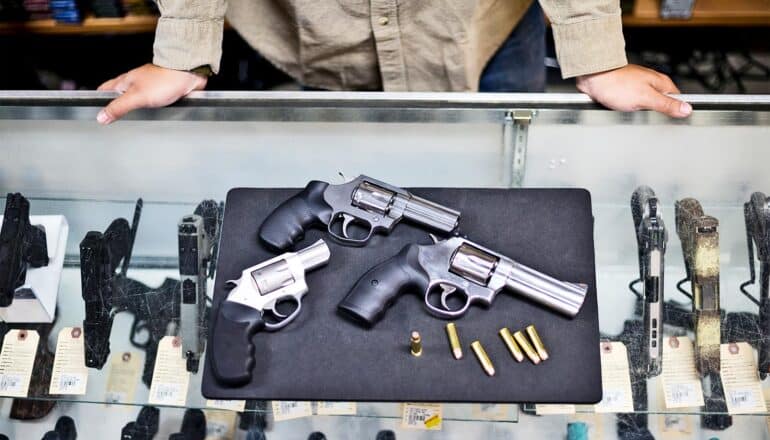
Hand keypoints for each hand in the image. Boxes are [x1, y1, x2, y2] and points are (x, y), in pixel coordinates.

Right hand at [97, 64, 207, 123]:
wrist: (188, 75)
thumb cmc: (164, 81)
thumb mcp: (136, 97)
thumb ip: (119, 107)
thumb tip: (101, 117)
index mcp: (125, 81)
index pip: (105, 89)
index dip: (99, 99)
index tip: (94, 109)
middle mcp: (136, 82)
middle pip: (119, 94)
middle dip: (114, 104)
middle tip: (109, 116)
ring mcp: (149, 86)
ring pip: (136, 97)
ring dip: (132, 106)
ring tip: (127, 118)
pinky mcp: (162, 90)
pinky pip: (151, 100)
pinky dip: (148, 107)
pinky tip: (150, 113)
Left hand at [576, 64, 691, 117]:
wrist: (592, 77)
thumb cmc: (616, 83)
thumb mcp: (646, 98)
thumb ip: (666, 104)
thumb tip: (686, 109)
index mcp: (661, 83)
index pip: (678, 99)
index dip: (678, 111)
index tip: (676, 122)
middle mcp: (650, 84)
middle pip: (662, 103)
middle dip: (658, 114)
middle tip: (652, 120)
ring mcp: (637, 88)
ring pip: (646, 106)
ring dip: (641, 113)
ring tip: (634, 116)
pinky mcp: (624, 92)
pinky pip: (631, 106)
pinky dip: (628, 111)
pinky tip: (624, 113)